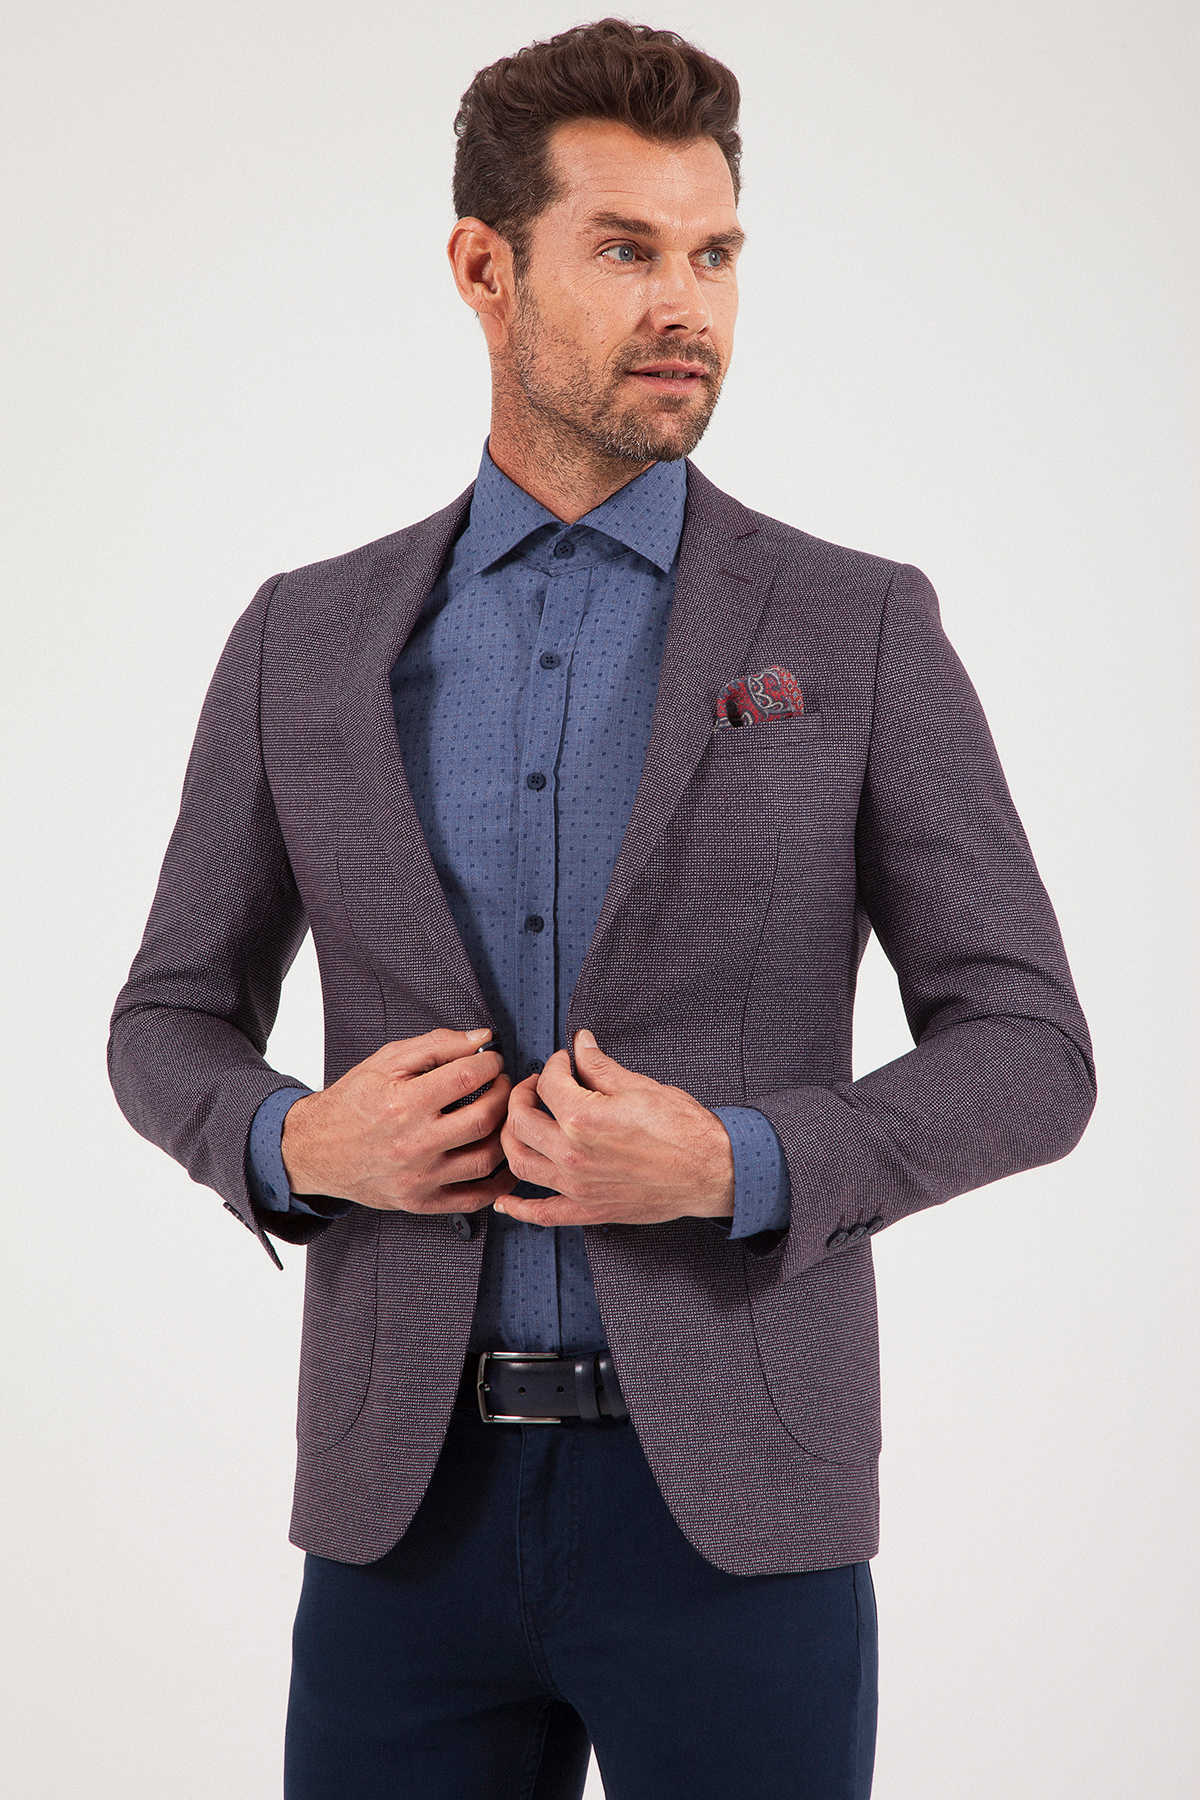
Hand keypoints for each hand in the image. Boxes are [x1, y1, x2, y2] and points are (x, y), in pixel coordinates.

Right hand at [280, 1028, 513, 1213]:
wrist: (317, 1149)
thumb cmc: (354, 1101)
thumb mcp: (387, 1061)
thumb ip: (437, 1045)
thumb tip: (483, 1038)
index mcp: (403, 1103)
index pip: (466, 1077)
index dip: (490, 1064)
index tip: (492, 1061)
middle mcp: (412, 1143)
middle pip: (482, 1119)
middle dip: (503, 1095)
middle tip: (503, 1084)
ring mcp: (418, 1178)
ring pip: (485, 1159)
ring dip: (505, 1133)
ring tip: (504, 1116)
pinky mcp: (420, 1202)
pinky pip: (473, 1198)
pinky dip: (499, 1182)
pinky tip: (505, 1160)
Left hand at [493, 1029, 734, 1227]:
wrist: (712, 1171)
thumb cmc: (682, 1128)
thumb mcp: (639, 1086)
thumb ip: (599, 1065)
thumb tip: (580, 1043)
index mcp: (583, 1118)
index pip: (549, 1083)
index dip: (555, 1064)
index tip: (565, 1061)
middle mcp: (572, 1154)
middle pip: (520, 1120)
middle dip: (523, 1094)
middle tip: (536, 1086)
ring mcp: (577, 1186)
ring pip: (519, 1162)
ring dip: (511, 1138)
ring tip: (520, 1123)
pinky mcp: (588, 1210)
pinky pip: (542, 1214)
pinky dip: (518, 1209)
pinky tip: (504, 1200)